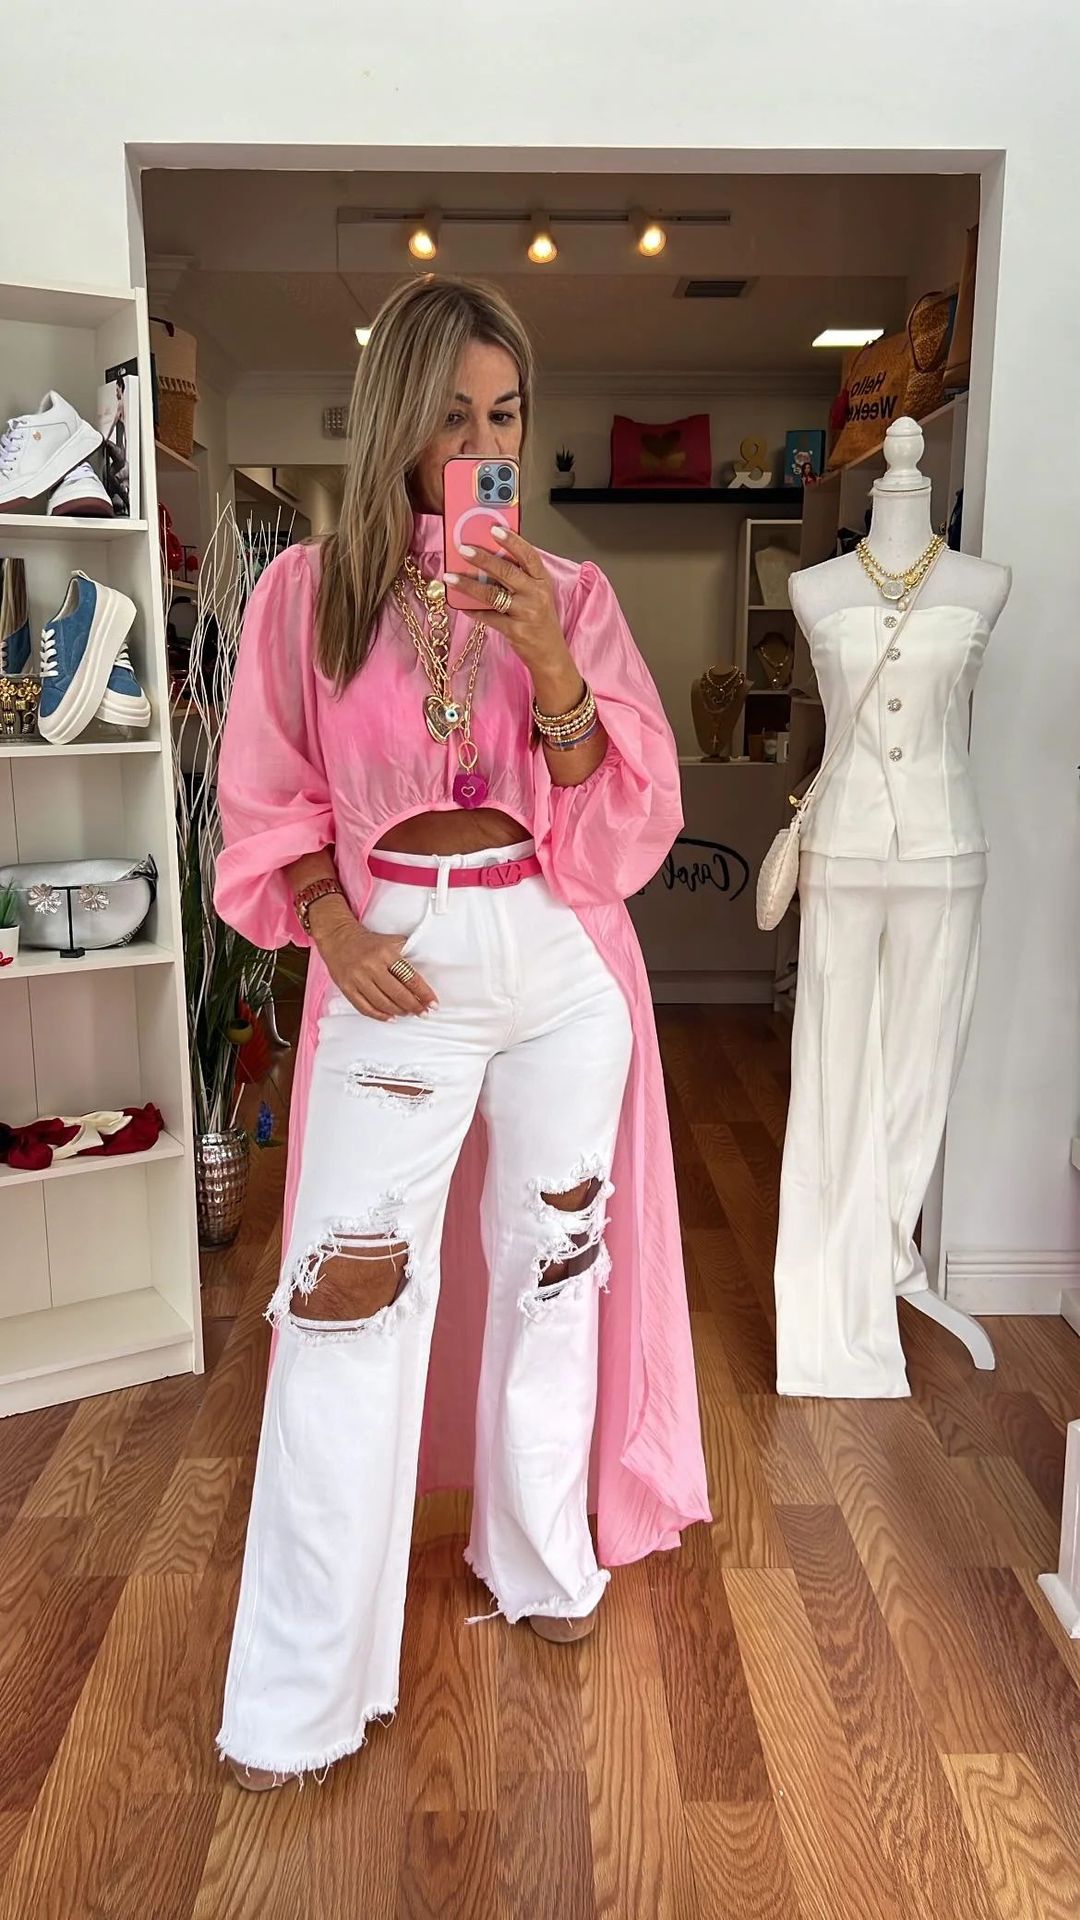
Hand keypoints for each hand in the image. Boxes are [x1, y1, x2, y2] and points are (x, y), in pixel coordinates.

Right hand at [308, 896, 435, 1021]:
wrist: (337, 937)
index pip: (410, 977)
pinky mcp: (347, 988)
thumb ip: (405, 953)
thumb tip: (420, 975)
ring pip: (382, 1002)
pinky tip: (390, 1017)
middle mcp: (371, 966)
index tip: (432, 1003)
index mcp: (385, 953)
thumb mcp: (389, 941)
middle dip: (414, 1006)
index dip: (423, 993)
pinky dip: (379, 1015)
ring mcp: (357, 978)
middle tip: (423, 1012)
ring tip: (408, 1013)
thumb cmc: (366, 941)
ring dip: (399, 1011)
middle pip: (398, 993)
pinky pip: (365, 1007)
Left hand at [447, 527, 581, 707]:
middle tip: (463, 549)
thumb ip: (519, 577)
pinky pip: (488, 617)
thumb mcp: (537, 594)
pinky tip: (459, 604)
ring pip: (493, 594)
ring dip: (469, 585)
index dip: (512, 541)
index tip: (494, 529)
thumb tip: (489, 558)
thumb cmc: (541, 620)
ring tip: (451, 577)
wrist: (550, 653)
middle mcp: (536, 595)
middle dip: (483, 558)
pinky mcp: (515, 631)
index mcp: (542, 581)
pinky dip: (472, 610)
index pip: (528, 556)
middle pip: (507, 572)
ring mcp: (526, 613)